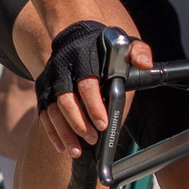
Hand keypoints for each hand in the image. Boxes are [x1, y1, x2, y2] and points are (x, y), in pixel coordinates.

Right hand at [34, 21, 154, 157]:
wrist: (76, 37)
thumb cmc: (104, 46)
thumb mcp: (124, 43)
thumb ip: (138, 52)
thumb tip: (144, 63)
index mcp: (84, 57)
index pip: (86, 84)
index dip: (93, 106)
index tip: (103, 124)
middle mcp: (62, 68)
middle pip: (65, 99)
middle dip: (78, 123)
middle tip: (93, 139)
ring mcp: (50, 80)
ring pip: (51, 110)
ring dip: (64, 132)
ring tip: (76, 150)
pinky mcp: (43, 89)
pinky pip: (43, 114)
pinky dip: (52, 132)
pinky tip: (62, 146)